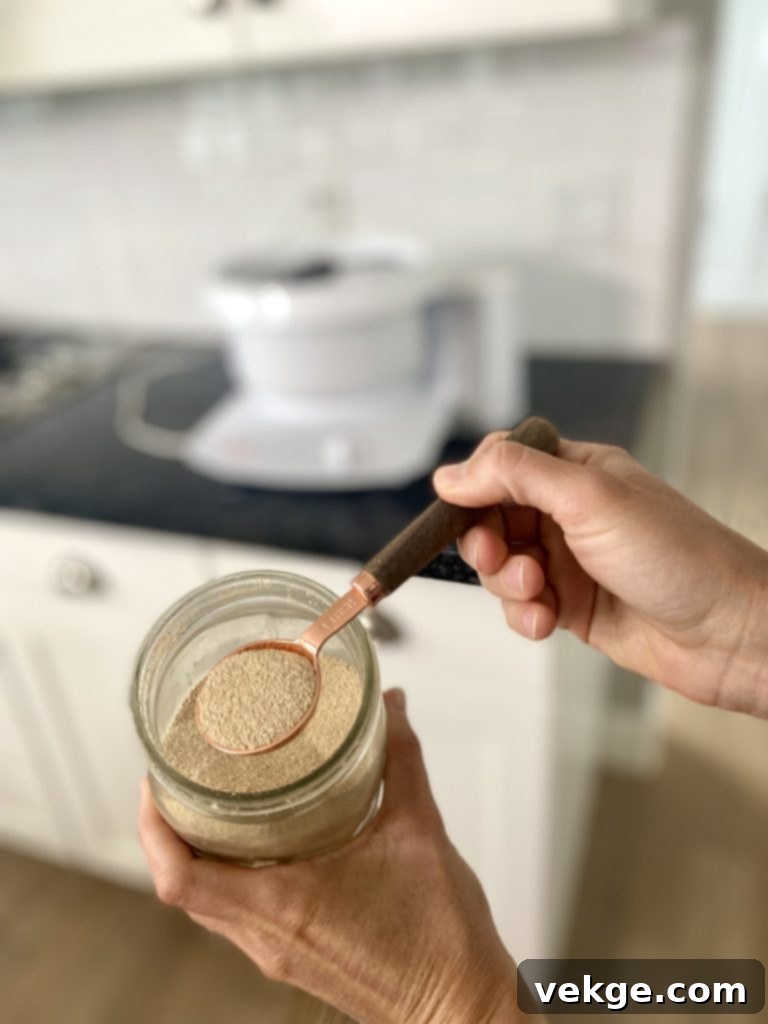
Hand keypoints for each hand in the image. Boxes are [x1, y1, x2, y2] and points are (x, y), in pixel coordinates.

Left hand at [139, 690, 524, 1023]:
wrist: (462, 1010)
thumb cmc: (442, 938)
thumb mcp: (421, 832)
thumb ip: (401, 760)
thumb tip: (390, 705)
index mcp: (284, 905)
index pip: (179, 876)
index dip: (152, 827)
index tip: (154, 780)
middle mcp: (267, 936)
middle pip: (181, 887)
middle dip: (166, 832)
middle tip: (176, 777)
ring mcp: (276, 953)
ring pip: (206, 903)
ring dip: (194, 855)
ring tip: (207, 801)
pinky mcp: (293, 958)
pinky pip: (235, 917)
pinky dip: (226, 877)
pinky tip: (254, 843)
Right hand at [434, 435, 767, 716]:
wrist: (730, 633)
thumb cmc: (679, 557)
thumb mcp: (589, 497)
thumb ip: (515, 476)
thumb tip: (449, 475)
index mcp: (577, 471)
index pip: (502, 464)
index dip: (474, 487)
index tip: (460, 511)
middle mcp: (569, 513)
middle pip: (492, 519)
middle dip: (488, 544)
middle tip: (501, 560)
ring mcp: (570, 561)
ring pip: (502, 567)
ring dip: (506, 584)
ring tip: (539, 596)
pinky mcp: (572, 606)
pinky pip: (522, 607)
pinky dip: (524, 616)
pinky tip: (546, 623)